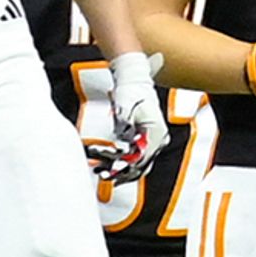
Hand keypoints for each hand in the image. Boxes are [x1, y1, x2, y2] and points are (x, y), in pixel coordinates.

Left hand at [93, 50, 166, 183]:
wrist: (134, 80)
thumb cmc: (130, 91)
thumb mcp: (125, 109)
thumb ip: (124, 126)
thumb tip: (121, 143)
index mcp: (157, 132)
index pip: (143, 158)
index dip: (127, 167)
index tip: (113, 172)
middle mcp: (157, 140)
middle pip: (140, 166)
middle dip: (120, 173)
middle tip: (103, 176)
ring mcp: (150, 142)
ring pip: (134, 165)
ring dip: (116, 169)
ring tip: (98, 171)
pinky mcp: (142, 142)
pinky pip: (131, 158)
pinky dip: (116, 161)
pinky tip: (102, 164)